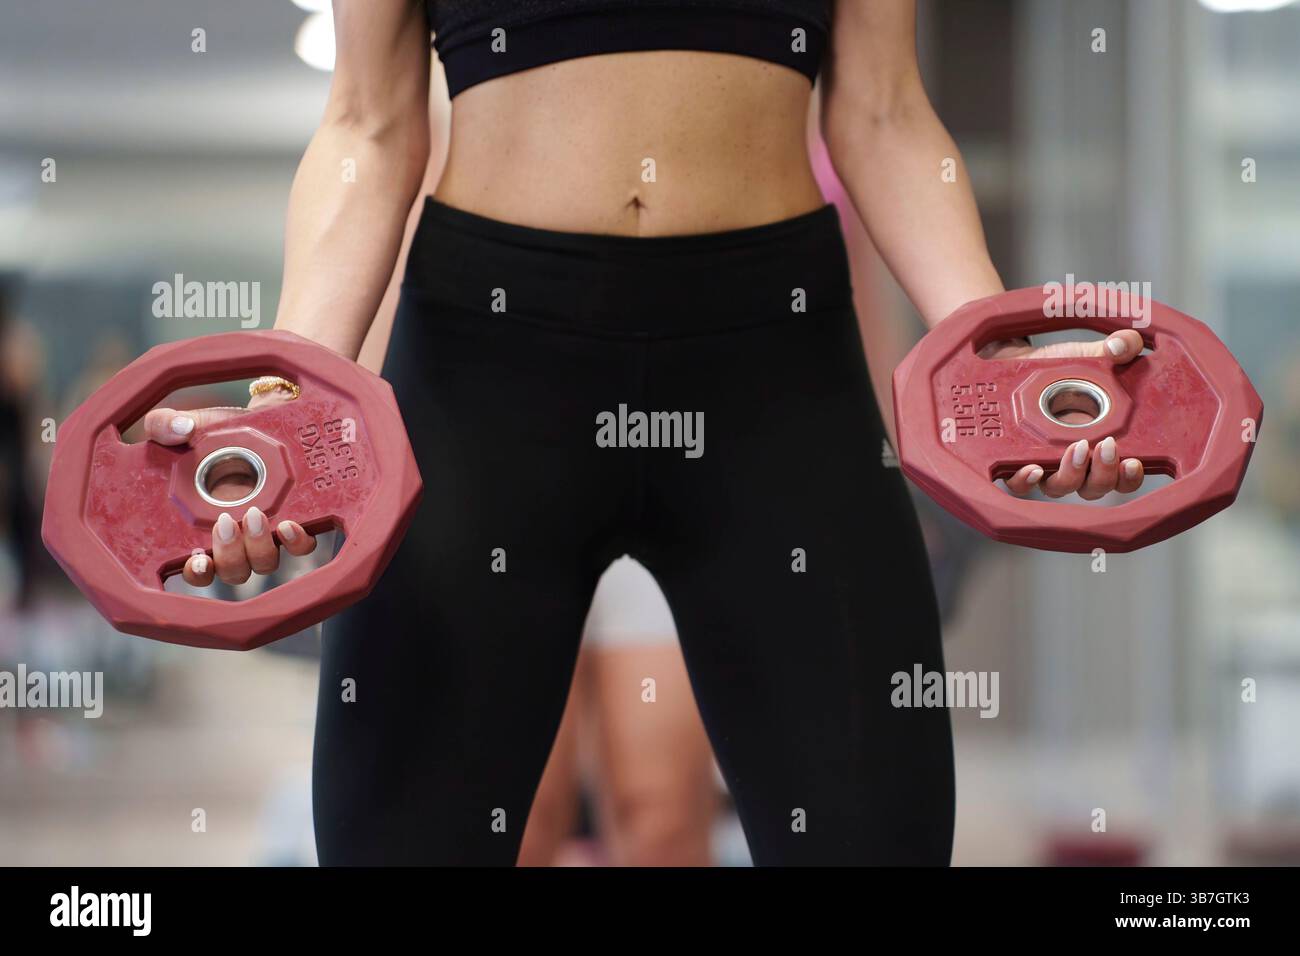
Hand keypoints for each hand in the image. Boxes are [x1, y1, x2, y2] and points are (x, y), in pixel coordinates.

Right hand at [143, 391, 317, 585]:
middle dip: (230, 555)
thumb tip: (179, 428)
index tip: (197, 560)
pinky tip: (291, 525)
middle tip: (226, 522)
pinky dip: (297, 542)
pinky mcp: (295, 521)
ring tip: (255, 515)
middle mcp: (235, 539)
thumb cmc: (217, 433)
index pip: (196, 569)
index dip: (197, 572)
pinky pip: (301, 546)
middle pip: (233, 571)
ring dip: (259, 547)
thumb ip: (164, 425)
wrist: (259, 421)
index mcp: (201, 528)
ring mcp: (266, 533)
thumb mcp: (185, 426)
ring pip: (264, 563)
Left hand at [981, 330, 1146, 499]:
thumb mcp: (1087, 356)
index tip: (1133, 461)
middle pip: (1093, 488)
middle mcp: (1073, 462)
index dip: (1130, 476)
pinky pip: (1018, 483)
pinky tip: (1033, 468)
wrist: (1013, 362)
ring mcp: (1043, 463)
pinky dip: (1025, 481)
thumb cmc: (1054, 367)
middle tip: (1107, 447)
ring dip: (1071, 475)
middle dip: (1104, 474)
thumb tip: (1126, 344)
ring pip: (1059, 487)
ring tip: (1076, 449)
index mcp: (1099, 444)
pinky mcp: (1012, 460)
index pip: (1121, 476)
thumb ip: (1113, 349)